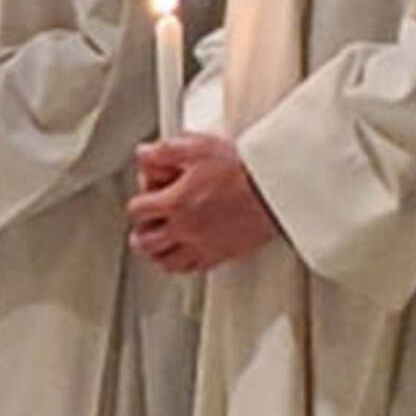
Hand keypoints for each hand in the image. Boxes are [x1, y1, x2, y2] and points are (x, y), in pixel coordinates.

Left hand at [127, 132, 282, 274]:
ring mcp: (205, 245)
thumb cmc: (244, 167)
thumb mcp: (198, 146)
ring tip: (160, 242)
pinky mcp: (224, 254)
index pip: (137, 212)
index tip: (148, 197)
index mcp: (176, 203)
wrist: (277, 187)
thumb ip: (164, 151)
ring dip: (158, 252)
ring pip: (166, 262)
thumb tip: (143, 155)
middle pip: (146, 243)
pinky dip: (183, 263)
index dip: (139, 203)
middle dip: (142, 232)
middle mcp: (187, 229)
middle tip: (148, 224)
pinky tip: (186, 252)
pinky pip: (193, 269)